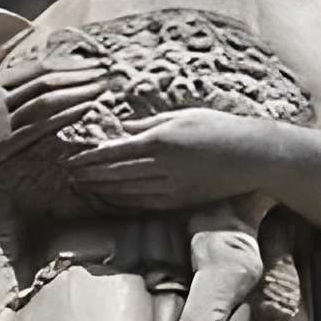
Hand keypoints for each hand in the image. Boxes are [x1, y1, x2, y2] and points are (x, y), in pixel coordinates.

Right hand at [0, 57, 106, 173]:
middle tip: (105, 70)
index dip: (61, 65)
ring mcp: (3, 119)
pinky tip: (83, 108)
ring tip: (103, 87)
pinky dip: (63, 114)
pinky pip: (40, 125)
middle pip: (46, 80)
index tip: (84, 63)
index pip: (32, 70)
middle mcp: (0, 97)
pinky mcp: (5, 141)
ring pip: (47, 100)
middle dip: (78, 74)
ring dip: (77, 92)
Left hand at [65, 108, 280, 208]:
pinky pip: (142, 204)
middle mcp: (162, 167)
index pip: (113, 151)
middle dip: (89, 174)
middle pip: (114, 174)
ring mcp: (170, 188)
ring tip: (82, 186)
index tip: (71, 157)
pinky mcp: (178, 201)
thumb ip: (148, 123)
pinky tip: (109, 198)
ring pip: (125, 191)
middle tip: (68, 173)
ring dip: (101, 189)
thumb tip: (121, 128)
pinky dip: (122, 201)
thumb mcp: (182, 116)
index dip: (89, 157)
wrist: (252, 157)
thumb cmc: (218, 128)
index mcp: (160, 140)